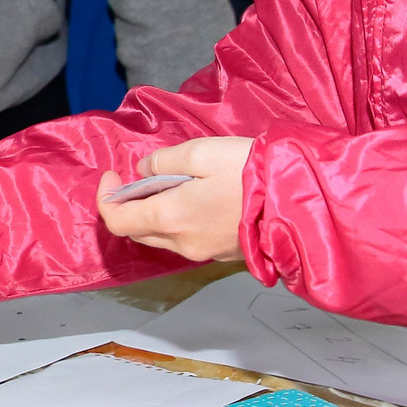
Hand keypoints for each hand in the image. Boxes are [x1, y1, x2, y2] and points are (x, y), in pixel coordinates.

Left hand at [95, 135, 252, 262]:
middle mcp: (184, 243)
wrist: (300, 198)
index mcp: (171, 218)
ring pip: (163, 237)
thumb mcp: (200, 152)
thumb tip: (145, 171)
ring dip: (155, 213)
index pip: (117, 221)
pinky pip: (188, 239)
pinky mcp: (224, 254)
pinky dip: (179, 221)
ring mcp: (205, 253)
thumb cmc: (252, 172)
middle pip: (138, 231)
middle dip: (129, 205)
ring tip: (171, 184)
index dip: (106, 198)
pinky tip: (196, 198)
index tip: (112, 175)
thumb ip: (163, 161)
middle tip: (140, 177)